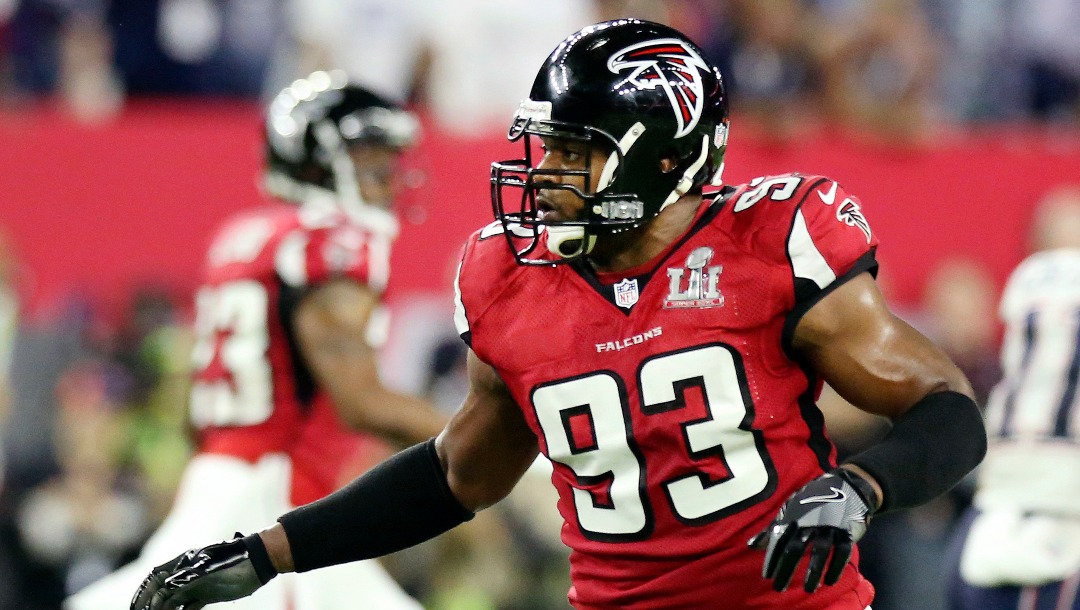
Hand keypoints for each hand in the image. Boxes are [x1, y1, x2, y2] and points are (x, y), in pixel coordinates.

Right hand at [130, 534, 272, 609]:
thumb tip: (164, 590)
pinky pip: (188, 606)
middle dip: (151, 605)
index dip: (143, 592)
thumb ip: (186, 579)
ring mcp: (196, 584)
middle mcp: (186, 574)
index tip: (135, 607)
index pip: (155, 578)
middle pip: (162, 592)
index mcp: (183, 563)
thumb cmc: (234, 560)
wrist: (258, 562)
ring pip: (173, 601)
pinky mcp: (207, 594)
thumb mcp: (208, 568)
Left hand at [748, 469, 876, 593]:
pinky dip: (836, 567)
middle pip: (795, 548)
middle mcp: (809, 521)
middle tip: (779, 588)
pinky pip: (841, 551)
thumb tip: (751, 545)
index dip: (772, 558)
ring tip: (808, 589)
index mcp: (793, 516)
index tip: (766, 576)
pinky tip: (830, 581)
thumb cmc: (812, 501)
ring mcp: (828, 526)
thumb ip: (772, 529)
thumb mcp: (790, 510)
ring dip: (813, 572)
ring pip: (819, 551)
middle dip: (786, 569)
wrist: (847, 486)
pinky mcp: (846, 530)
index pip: (779, 539)